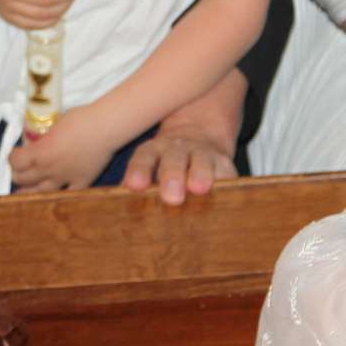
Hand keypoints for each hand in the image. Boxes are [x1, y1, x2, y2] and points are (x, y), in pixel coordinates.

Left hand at [7, 111, 120, 191]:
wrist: (105, 127)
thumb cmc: (80, 119)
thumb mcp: (53, 126)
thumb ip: (44, 139)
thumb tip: (38, 142)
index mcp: (40, 152)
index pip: (15, 162)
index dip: (12, 158)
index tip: (14, 154)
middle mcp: (49, 169)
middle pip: (23, 179)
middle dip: (17, 174)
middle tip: (19, 170)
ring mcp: (65, 178)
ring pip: (40, 192)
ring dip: (30, 190)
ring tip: (25, 191)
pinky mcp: (82, 182)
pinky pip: (67, 195)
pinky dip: (58, 195)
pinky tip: (54, 194)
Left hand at [121, 69, 245, 204]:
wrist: (199, 137)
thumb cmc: (165, 164)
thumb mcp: (148, 168)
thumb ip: (137, 186)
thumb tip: (118, 208)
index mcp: (152, 151)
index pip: (143, 159)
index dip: (138, 171)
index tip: (134, 186)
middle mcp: (177, 149)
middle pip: (173, 159)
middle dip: (171, 176)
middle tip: (171, 196)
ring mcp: (202, 153)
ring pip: (201, 162)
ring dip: (200, 174)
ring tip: (199, 188)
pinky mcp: (224, 161)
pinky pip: (227, 171)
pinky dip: (226, 181)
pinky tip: (227, 194)